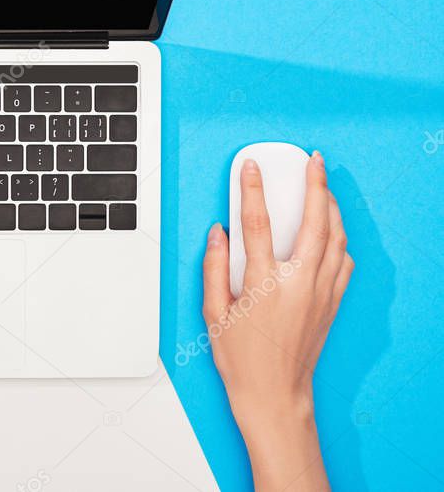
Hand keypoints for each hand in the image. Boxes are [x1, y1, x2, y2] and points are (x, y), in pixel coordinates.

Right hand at [202, 152, 352, 491]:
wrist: (274, 394)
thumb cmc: (241, 358)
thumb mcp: (212, 312)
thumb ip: (213, 267)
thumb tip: (217, 232)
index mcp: (263, 283)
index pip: (258, 223)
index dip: (252, 190)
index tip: (251, 167)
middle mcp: (298, 284)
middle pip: (314, 222)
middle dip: (314, 186)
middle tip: (312, 161)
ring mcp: (320, 293)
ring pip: (336, 239)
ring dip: (332, 208)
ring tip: (324, 187)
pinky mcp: (331, 303)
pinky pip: (343, 261)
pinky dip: (340, 239)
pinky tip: (332, 229)